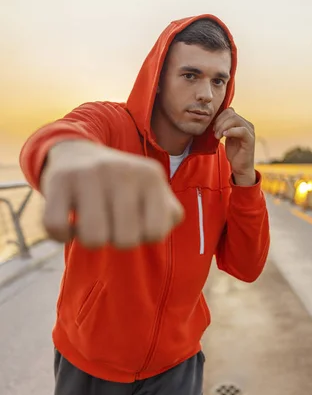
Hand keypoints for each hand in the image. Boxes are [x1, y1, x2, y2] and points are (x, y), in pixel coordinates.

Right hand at [40, 140, 183, 248]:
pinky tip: (69, 222)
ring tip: (93, 222)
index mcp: (151, 175)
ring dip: (91, 240)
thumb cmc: (121, 185)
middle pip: (125, 241)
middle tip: (111, 221)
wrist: (76, 153)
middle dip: (117, 240)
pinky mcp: (60, 180)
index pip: (155, 233)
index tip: (136, 221)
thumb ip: (170, 213)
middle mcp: (122, 171)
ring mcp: (89, 173)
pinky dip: (62, 235)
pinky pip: (58, 228)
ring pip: (93, 239)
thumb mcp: (152, 191)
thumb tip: (161, 226)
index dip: (144, 236)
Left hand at [213, 108, 255, 185]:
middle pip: (231, 114)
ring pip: (235, 120)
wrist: (241, 167)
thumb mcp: (227, 137)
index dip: (219, 117)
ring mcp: (250, 131)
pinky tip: (224, 136)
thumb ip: (224, 127)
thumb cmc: (234, 153)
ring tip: (218, 136)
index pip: (229, 111)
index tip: (213, 128)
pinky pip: (242, 130)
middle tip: (215, 133)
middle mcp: (247, 124)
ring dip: (223, 127)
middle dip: (219, 122)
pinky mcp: (250, 139)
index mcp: (241, 122)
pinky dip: (231, 131)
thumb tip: (215, 118)